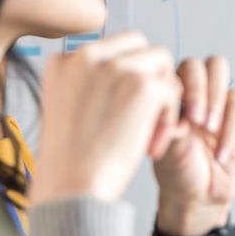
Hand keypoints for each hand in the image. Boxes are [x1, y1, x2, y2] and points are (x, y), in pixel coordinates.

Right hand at [30, 34, 180, 204]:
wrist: (72, 189)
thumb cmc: (70, 164)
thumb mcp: (66, 110)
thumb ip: (89, 86)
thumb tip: (125, 80)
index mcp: (63, 62)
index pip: (110, 50)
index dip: (125, 77)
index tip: (123, 110)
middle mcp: (87, 56)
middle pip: (137, 45)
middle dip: (149, 77)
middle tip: (145, 116)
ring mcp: (115, 68)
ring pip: (159, 62)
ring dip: (162, 97)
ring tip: (149, 133)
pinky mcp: (141, 85)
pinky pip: (170, 90)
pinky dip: (169, 118)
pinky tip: (152, 144)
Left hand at [152, 55, 234, 235]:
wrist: (198, 196)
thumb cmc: (176, 170)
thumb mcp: (167, 150)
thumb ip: (172, 125)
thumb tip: (175, 110)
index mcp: (170, 94)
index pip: (176, 70)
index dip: (181, 90)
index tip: (181, 119)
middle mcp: (194, 91)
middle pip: (202, 64)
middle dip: (201, 89)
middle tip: (198, 120)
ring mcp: (217, 100)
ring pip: (221, 72)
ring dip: (216, 100)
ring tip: (209, 129)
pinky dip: (231, 127)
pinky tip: (221, 151)